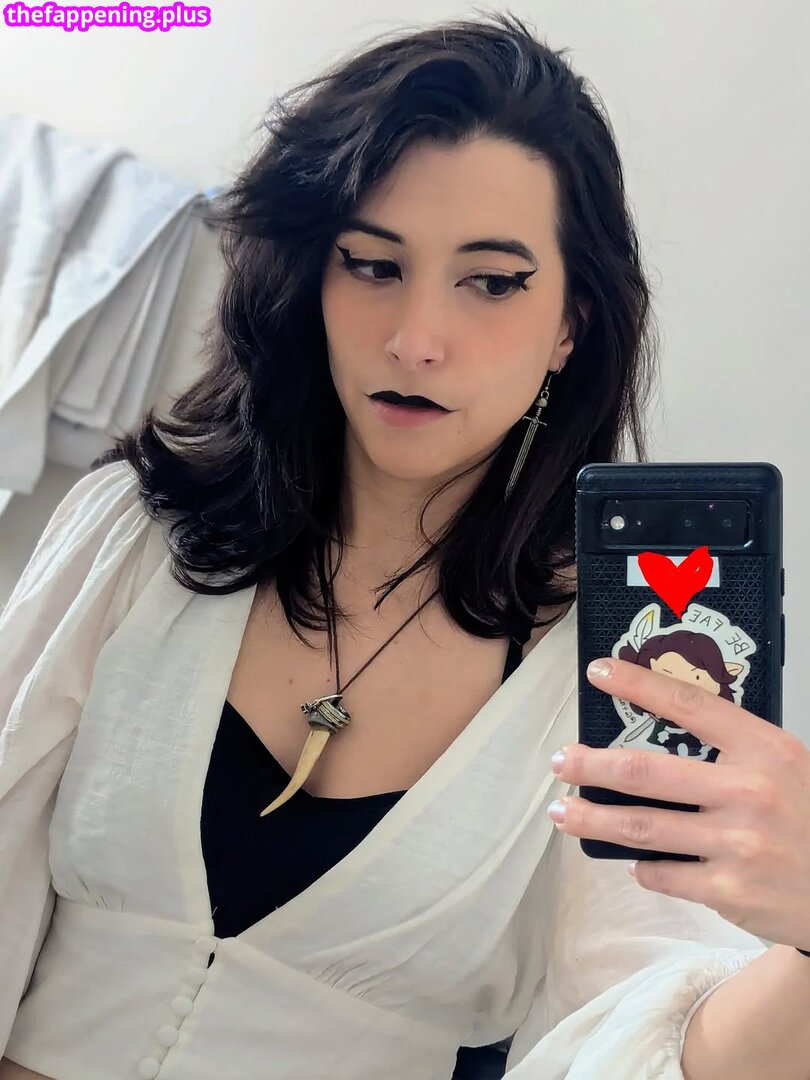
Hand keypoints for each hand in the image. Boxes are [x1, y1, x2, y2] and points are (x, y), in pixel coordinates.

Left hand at [547, 657, 809, 950]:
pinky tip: (634, 860)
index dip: (637, 685)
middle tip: (561, 761)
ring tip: (562, 811)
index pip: (688, 703)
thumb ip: (731, 749)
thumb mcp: (784, 766)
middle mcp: (747, 792)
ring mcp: (736, 845)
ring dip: (592, 817)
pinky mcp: (728, 891)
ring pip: (640, 827)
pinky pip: (662, 874)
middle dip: (591, 764)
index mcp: (763, 748)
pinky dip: (642, 867)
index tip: (598, 673)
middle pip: (645, 770)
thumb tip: (656, 731)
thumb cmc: (808, 817)